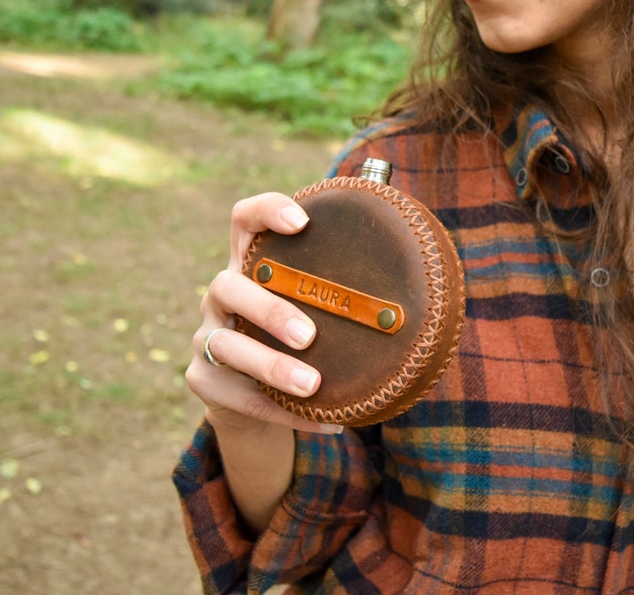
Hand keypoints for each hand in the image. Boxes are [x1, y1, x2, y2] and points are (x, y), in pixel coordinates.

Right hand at [185, 192, 339, 434]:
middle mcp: (221, 296)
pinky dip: (285, 412)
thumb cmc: (298, 332)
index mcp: (249, 264)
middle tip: (309, 334)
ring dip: (271, 366)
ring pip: (225, 346)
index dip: (266, 211)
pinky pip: (241, 398)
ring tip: (312, 386)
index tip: (302, 221)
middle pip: (228, 286)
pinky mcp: (205, 381)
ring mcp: (206, 338)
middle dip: (269, 308)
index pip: (243, 220)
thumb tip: (428, 269)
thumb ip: (344, 283)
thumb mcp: (313, 302)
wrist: (250, 390)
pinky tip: (327, 421)